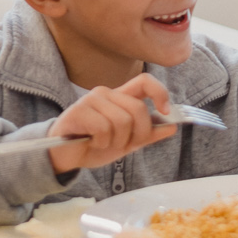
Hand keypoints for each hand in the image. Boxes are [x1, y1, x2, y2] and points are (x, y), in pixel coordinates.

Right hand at [46, 75, 177, 172]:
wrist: (65, 156)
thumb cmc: (94, 145)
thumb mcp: (127, 142)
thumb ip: (148, 134)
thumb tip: (172, 127)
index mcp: (121, 97)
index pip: (145, 81)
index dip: (160, 93)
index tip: (164, 112)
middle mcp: (107, 93)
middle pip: (138, 109)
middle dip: (138, 134)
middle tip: (124, 144)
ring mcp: (91, 100)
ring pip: (122, 121)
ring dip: (116, 141)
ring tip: (103, 143)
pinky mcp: (78, 111)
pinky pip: (103, 128)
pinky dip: (101, 142)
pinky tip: (92, 143)